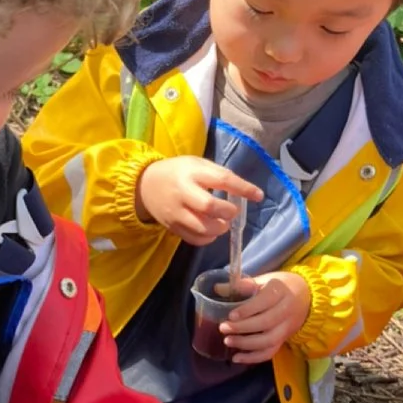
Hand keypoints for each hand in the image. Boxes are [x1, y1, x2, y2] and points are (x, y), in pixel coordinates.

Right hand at [134, 154, 259, 243]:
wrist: (145, 185)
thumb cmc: (178, 172)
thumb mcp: (197, 164)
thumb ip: (218, 175)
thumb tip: (244, 191)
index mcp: (192, 172)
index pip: (222, 179)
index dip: (243, 188)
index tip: (258, 195)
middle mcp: (182, 192)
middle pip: (209, 206)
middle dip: (227, 212)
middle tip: (233, 212)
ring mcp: (175, 212)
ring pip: (201, 227)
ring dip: (219, 228)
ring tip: (223, 223)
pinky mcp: (171, 227)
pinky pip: (193, 238)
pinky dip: (207, 238)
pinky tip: (212, 232)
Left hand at [218, 268, 312, 365]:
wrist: (306, 296)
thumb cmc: (280, 286)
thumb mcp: (264, 280)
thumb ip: (244, 285)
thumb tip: (218, 288)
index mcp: (281, 291)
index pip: (265, 301)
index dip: (247, 310)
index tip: (231, 315)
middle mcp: (287, 310)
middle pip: (266, 322)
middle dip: (243, 328)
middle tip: (224, 328)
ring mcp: (287, 327)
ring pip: (269, 340)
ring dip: (246, 344)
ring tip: (228, 341)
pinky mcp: (284, 339)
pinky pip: (270, 352)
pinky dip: (253, 357)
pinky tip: (236, 358)